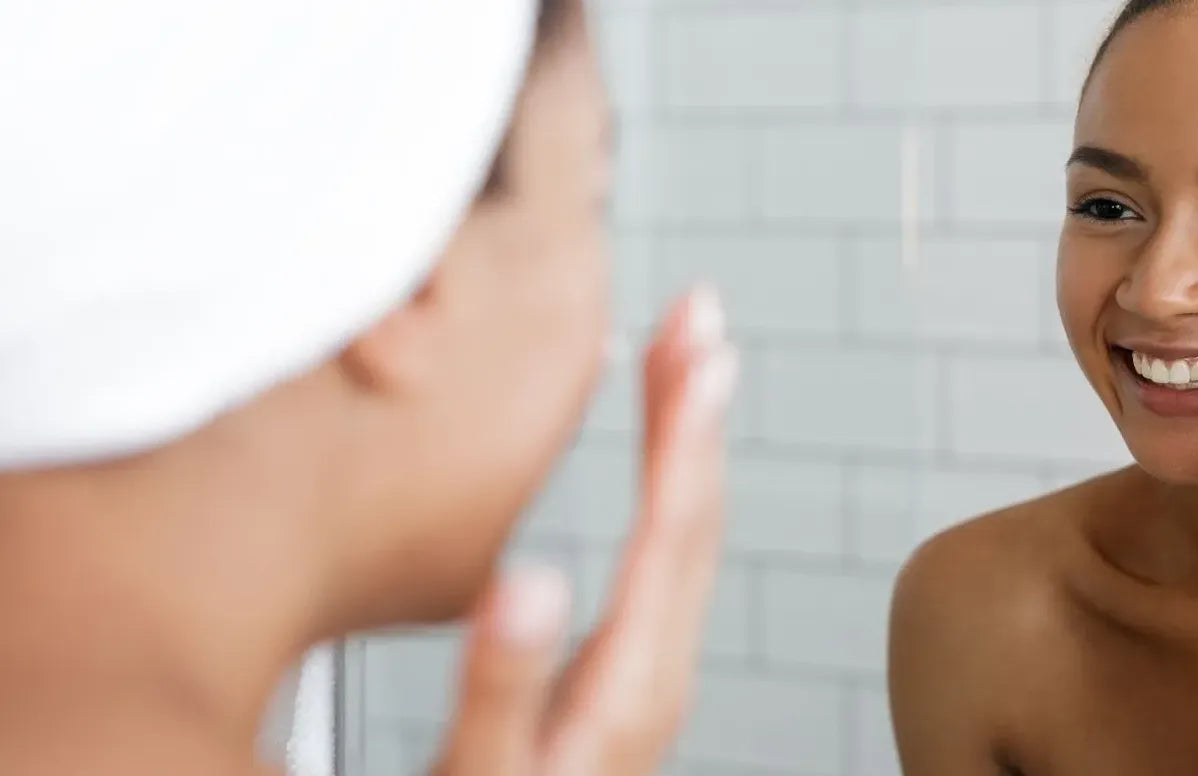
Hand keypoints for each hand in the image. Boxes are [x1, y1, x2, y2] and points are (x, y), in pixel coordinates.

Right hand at [432, 287, 736, 775]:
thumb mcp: (487, 772)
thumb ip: (504, 685)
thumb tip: (532, 576)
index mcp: (633, 678)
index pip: (672, 527)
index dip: (684, 426)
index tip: (699, 340)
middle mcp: (658, 664)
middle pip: (693, 511)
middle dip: (695, 403)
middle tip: (699, 309)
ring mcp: (648, 666)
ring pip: (685, 529)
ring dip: (686, 434)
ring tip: (683, 354)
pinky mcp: (627, 669)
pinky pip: (661, 553)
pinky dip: (662, 482)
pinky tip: (653, 455)